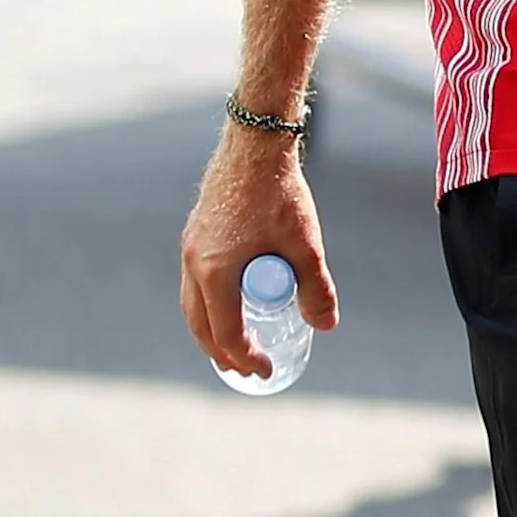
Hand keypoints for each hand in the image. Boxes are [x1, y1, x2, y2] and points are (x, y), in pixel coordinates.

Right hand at [178, 124, 337, 378]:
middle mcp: (194, 263)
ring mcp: (190, 248)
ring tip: (235, 344)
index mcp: (215, 272)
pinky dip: (208, 302)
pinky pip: (195, 281)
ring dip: (212, 329)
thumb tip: (326, 325)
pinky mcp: (195, 234)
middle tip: (246, 369)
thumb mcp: (305, 244)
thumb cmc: (280, 193)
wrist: (255, 145)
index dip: (246, 357)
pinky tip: (229, 302)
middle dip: (222, 352)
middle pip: (200, 324)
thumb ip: (316, 287)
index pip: (226, 332)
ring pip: (193, 303)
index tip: (266, 371)